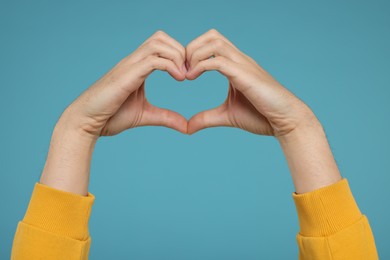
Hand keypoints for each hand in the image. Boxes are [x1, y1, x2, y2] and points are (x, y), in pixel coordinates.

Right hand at [61, 30, 187, 138]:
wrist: (87, 122)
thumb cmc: (111, 117)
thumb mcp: (146, 115)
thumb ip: (166, 117)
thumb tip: (186, 127)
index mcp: (137, 67)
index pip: (160, 45)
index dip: (178, 55)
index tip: (188, 75)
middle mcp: (133, 62)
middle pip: (160, 37)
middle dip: (180, 50)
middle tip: (188, 72)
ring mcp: (129, 66)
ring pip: (157, 43)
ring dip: (176, 55)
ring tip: (183, 76)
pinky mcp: (127, 76)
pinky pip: (153, 60)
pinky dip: (171, 66)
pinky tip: (179, 79)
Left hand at [185, 29, 318, 137]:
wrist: (286, 121)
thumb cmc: (261, 116)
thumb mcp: (226, 116)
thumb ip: (206, 118)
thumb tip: (188, 127)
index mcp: (236, 65)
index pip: (212, 43)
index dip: (194, 52)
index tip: (184, 72)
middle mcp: (239, 60)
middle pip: (212, 35)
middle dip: (192, 48)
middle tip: (183, 69)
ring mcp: (243, 65)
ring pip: (214, 42)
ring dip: (195, 54)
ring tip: (187, 74)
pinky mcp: (245, 75)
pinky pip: (218, 61)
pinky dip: (201, 65)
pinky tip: (192, 78)